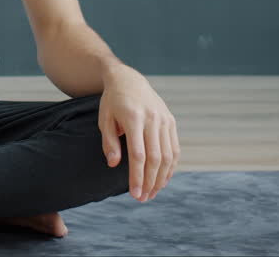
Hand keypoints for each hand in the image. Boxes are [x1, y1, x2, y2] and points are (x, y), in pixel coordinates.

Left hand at [99, 65, 179, 202]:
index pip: (138, 154)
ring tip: (152, 193)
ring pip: (168, 156)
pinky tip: (163, 179)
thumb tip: (114, 165)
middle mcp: (153, 119)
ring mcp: (165, 120)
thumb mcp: (104, 119)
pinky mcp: (171, 122)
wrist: (128, 80)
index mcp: (134, 117)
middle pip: (156, 158)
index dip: (137, 176)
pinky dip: (170, 167)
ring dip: (161, 178)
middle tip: (143, 198)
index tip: (134, 194)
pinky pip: (174, 149)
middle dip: (150, 182)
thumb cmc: (112, 102)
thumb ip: (109, 142)